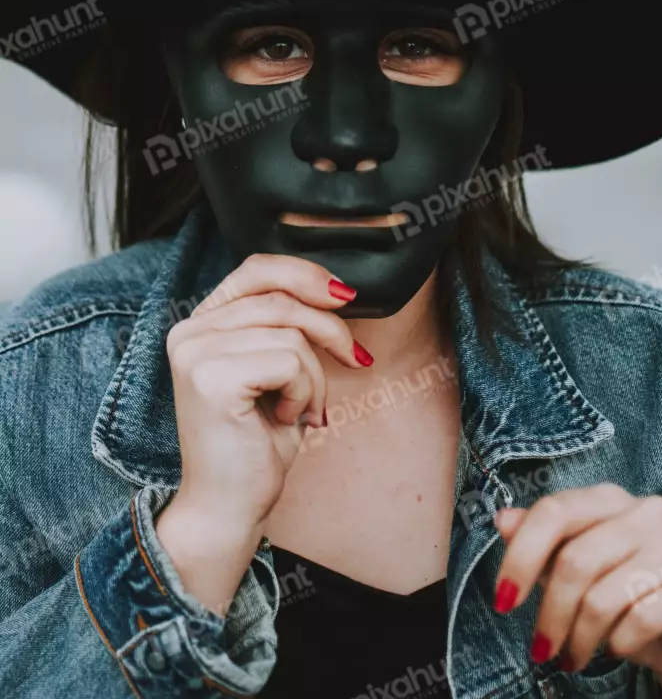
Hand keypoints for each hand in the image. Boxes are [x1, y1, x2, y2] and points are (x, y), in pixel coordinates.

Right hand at [155, 253, 370, 612]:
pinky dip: (304, 392)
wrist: (228, 510)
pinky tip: (286, 419)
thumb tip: (337, 289)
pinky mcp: (210, 378)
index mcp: (200, 324)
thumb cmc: (256, 445)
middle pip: (283, 299)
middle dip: (330, 330)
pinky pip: (289, 361)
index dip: (306, 274)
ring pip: (291, 333)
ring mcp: (195, 353)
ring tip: (304, 410)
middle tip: (355, 361)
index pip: (257, 268)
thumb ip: (286, 326)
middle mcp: (189, 331)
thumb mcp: (276, 371)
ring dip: (315, 375)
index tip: (345, 296)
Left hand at [492, 483, 661, 691]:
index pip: (553, 511)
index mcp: (610, 498)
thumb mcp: (580, 570)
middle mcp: (646, 511)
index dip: (520, 556)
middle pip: (575, 559)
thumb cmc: (628, 596)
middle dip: (549, 613)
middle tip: (540, 648)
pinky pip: (643, 617)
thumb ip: (543, 544)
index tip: (503, 601)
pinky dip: (619, 643)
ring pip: (604, 595)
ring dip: (579, 638)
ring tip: (574, 657)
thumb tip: (502, 520)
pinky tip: (616, 650)